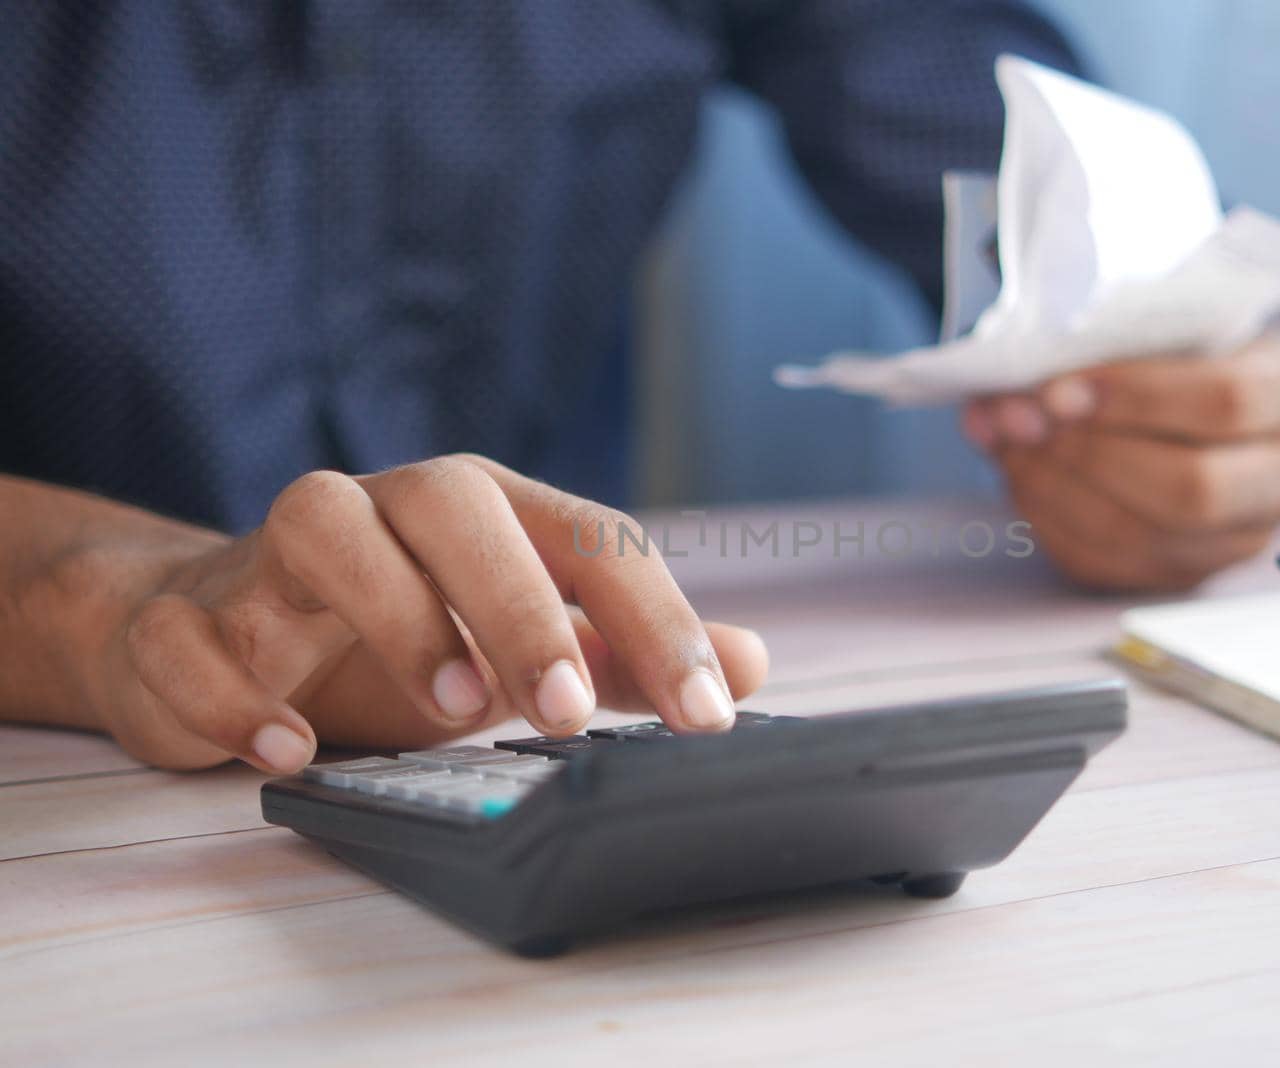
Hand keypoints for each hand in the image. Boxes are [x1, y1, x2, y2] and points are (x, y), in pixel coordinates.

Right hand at [92, 455, 767, 772]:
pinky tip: (291, 750)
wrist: (213, 625)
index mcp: (486, 512)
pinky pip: (193, 632)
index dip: (656, 618)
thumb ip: (625, 653)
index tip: (709, 711)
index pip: (587, 536)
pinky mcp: (186, 615)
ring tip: (449, 712)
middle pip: (457, 503)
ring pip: (321, 521)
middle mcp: (387, 508)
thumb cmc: (396, 632)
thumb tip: (750, 663)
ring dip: (393, 611)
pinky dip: (238, 690)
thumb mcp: (521, 643)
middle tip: (567, 715)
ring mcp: (276, 553)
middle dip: (521, 604)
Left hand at [963, 331, 1279, 591]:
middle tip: (1022, 419)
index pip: (1227, 402)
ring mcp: (1242, 538)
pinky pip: (1107, 564)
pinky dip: (1048, 518)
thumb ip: (1099, 348)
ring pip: (1140, 536)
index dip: (1135, 398)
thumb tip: (1007, 399)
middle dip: (1089, 455)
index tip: (1058, 388)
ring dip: (1054, 487)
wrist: (1190, 394)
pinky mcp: (1186, 575)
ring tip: (1008, 440)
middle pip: (1192, 489)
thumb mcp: (1163, 323)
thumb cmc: (1178, 348)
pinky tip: (1021, 474)